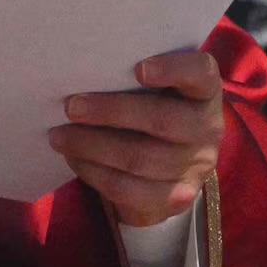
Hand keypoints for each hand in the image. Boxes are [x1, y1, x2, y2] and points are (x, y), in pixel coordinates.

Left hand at [48, 50, 223, 226]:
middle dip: (110, 112)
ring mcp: (194, 167)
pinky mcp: (174, 198)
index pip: (201, 73)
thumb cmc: (149, 106)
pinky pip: (129, 188)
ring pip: (139, 159)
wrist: (168, 164)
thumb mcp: (151, 87)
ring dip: (91, 145)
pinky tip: (73, 158)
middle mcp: (207, 129)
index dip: (174, 69)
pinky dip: (94, 172)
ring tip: (59, 135)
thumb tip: (78, 67)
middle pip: (162, 120)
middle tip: (70, 106)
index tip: (139, 68)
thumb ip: (127, 74)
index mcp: (203, 92)